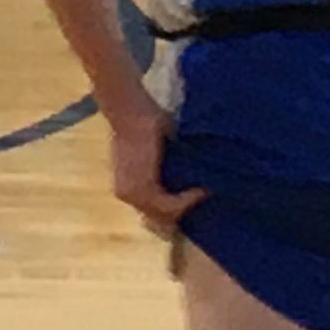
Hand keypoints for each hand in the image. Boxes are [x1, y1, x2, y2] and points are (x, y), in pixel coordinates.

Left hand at [106, 100, 196, 234]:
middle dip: (184, 209)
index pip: (154, 211)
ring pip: (167, 214)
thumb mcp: (153, 154)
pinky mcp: (143, 189)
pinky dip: (188, 200)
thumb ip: (163, 170)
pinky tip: (199, 190)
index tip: (196, 194)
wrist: (131, 112)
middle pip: (161, 217)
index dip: (177, 207)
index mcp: (126, 187)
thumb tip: (188, 180)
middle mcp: (126, 194)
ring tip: (202, 190)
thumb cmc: (142, 124)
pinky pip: (171, 206)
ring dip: (188, 204)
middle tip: (202, 195)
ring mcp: (132, 194)